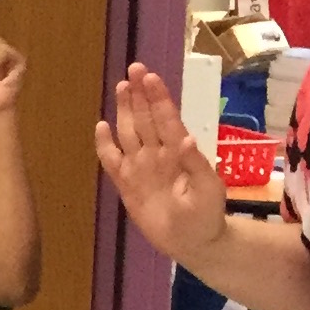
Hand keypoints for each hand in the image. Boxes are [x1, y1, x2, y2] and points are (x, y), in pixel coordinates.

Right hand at [93, 63, 229, 262]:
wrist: (192, 241)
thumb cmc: (206, 214)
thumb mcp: (209, 190)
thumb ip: (196, 164)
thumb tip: (185, 138)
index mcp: (178, 152)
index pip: (166, 118)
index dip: (158, 98)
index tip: (150, 77)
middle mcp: (156, 154)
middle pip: (145, 119)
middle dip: (140, 94)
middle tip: (134, 69)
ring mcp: (139, 167)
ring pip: (128, 132)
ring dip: (125, 110)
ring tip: (122, 87)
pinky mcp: (125, 183)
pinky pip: (111, 160)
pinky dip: (104, 145)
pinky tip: (101, 126)